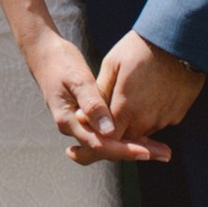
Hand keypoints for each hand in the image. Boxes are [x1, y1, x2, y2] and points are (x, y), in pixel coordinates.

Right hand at [25, 29, 170, 164]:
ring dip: (132, 145)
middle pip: (106, 149)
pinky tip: (142, 133)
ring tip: (159, 148)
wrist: (43, 52)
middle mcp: (74, 128)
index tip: (147, 152)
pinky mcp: (85, 117)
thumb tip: (109, 130)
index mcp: (69, 121)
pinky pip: (105, 133)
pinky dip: (124, 135)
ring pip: (107, 142)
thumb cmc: (60, 62)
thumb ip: (93, 104)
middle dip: (135, 152)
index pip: (100, 145)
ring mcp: (79, 123)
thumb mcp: (78, 79)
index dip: (125, 150)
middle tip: (164, 154)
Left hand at [88, 32, 205, 159]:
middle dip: (118, 129)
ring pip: (143, 131)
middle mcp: (146, 121)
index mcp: (126, 109)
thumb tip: (82, 116)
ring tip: (135, 95)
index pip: (108, 139)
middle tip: (116, 105)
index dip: (100, 136)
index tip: (95, 125)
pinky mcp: (177, 115)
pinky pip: (159, 122)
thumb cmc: (141, 47)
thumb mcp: (112, 64)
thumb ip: (99, 95)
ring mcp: (164, 119)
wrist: (180, 38)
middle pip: (126, 138)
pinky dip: (152, 115)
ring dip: (135, 122)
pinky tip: (152, 94)